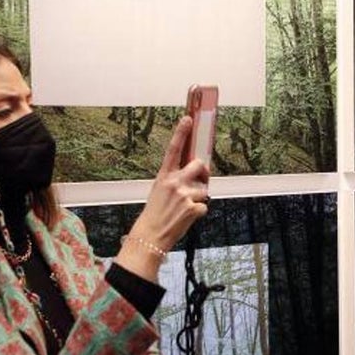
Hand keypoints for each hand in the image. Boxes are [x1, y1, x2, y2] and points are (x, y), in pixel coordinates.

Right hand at [117, 116, 209, 279]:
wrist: (150, 235)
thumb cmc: (154, 214)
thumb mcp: (158, 191)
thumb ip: (174, 180)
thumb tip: (192, 173)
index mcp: (163, 176)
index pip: (173, 149)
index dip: (181, 132)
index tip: (188, 118)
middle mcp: (174, 183)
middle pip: (199, 165)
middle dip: (202, 172)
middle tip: (197, 181)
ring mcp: (184, 195)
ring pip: (204, 189)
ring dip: (198, 198)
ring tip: (184, 209)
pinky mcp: (193, 208)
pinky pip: (204, 206)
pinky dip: (198, 212)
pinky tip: (187, 217)